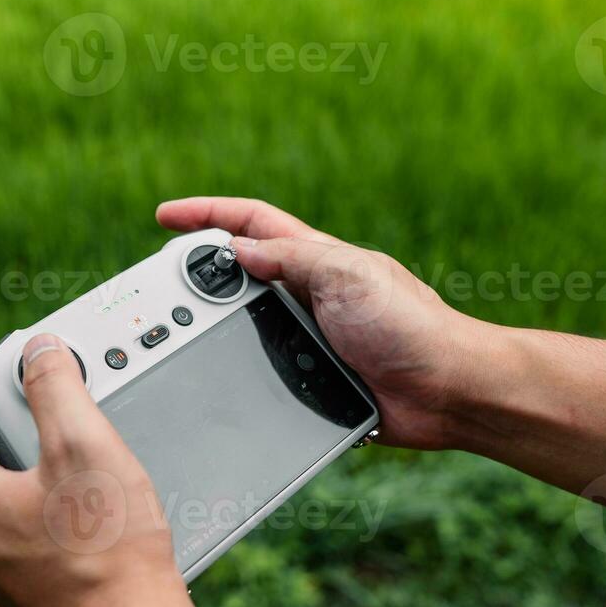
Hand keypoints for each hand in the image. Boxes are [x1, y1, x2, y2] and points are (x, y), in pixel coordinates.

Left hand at [0, 334, 186, 606]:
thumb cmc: (108, 553)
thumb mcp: (83, 445)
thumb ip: (55, 386)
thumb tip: (39, 353)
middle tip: (17, 396)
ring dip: (9, 469)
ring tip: (54, 453)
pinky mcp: (13, 605)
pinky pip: (7, 543)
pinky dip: (27, 513)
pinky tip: (72, 514)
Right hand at [157, 196, 485, 449]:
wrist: (447, 391)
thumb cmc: (410, 326)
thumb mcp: (347, 276)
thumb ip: (292, 260)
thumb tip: (237, 250)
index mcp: (316, 260)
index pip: (251, 225)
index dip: (208, 215)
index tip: (166, 217)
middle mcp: (309, 296)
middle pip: (238, 277)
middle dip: (197, 277)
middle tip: (158, 291)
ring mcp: (310, 339)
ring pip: (245, 328)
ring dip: (214, 330)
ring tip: (181, 338)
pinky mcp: (314, 381)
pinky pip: (264, 374)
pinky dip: (240, 374)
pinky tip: (219, 381)